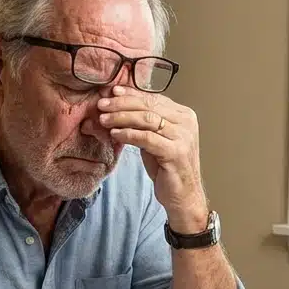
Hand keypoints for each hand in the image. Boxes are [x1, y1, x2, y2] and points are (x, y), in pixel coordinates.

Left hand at [97, 86, 208, 231]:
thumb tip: (114, 107)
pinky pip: (147, 138)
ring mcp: (183, 137)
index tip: (111, 92)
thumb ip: (141, 123)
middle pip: (149, 105)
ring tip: (104, 119)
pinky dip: (129, 134)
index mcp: (183, 115)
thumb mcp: (153, 140)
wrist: (183, 196)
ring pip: (147, 119)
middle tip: (102, 104)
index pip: (154, 98)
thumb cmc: (167, 168)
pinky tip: (115, 134)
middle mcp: (186, 122)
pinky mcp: (176, 152)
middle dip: (122, 104)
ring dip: (122, 117)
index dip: (131, 94)